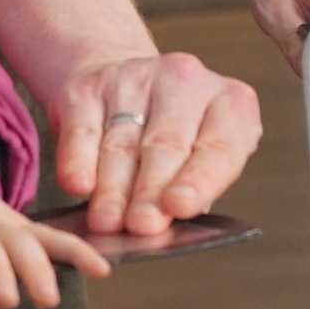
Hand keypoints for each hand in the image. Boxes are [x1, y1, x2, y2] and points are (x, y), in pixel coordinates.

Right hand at [50, 53, 263, 233]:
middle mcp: (186, 80)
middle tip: (142, 225)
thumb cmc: (177, 143)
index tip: (179, 206)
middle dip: (152, 190)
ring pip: (122, 143)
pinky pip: (83, 130)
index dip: (200, 178)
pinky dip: (78, 160)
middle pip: (166, 144)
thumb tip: (159, 231)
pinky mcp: (91, 85)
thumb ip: (187, 196)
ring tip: (107, 222)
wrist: (127, 88)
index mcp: (231, 103)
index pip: (220, 146)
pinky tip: (78, 185)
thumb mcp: (199, 162)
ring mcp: (136, 76)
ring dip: (114, 187)